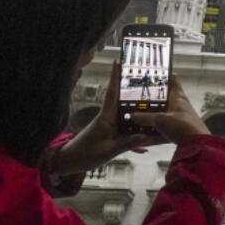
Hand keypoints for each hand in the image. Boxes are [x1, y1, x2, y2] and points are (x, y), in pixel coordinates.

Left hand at [53, 63, 207, 175]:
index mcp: (105, 118)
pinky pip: (125, 128)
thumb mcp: (108, 151)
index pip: (112, 94)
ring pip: (126, 114)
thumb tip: (147, 136)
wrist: (71, 162)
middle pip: (122, 100)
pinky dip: (135, 131)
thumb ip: (127, 143)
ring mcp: (109, 125)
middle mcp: (108, 118)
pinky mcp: (110, 133)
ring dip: (137, 109)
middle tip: (145, 78)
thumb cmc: (86, 154)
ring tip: (153, 104)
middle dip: (132, 89)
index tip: (118, 62)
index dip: (115, 78)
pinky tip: (145, 138)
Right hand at [134, 75, 209, 145]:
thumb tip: (132, 115)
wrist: (199, 146)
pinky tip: (148, 131)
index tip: (157, 71)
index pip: (173, 81)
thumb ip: (145, 117)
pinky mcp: (181, 130)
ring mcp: (181, 118)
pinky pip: (166, 126)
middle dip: (156, 96)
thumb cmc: (182, 127)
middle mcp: (181, 105)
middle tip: (142, 94)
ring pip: (166, 112)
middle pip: (168, 97)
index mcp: (178, 97)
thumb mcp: (160, 120)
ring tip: (142, 112)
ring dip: (156, 112)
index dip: (166, 75)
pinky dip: (157, 127)